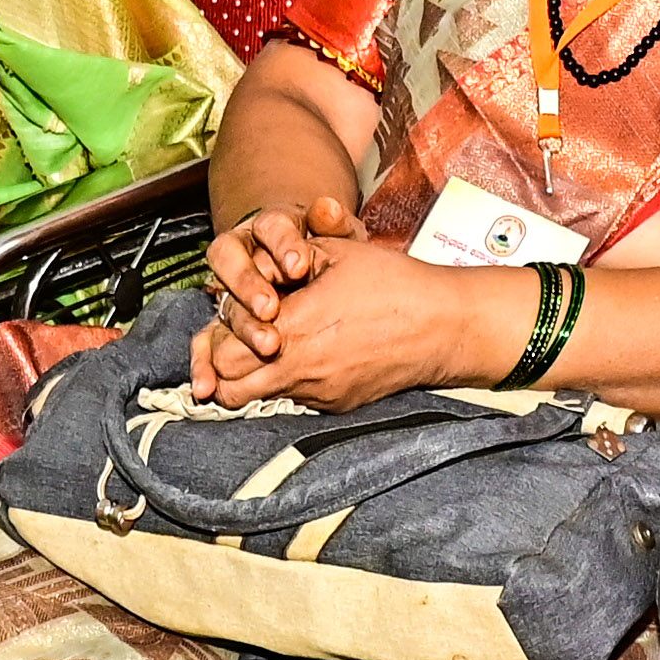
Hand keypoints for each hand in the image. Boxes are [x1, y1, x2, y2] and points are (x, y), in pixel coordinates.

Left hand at [189, 204, 473, 412]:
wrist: (442, 325)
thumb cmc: (390, 283)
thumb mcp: (332, 254)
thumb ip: (281, 263)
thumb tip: (249, 272)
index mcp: (291, 328)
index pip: (221, 352)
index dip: (217, 336)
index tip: (231, 320)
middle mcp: (299, 369)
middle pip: (229, 385)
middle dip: (224, 363)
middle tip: (235, 340)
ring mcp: (318, 393)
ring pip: (258, 399)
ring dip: (251, 378)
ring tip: (263, 351)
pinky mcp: (336, 406)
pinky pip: (294, 400)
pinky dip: (287, 382)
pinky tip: (305, 356)